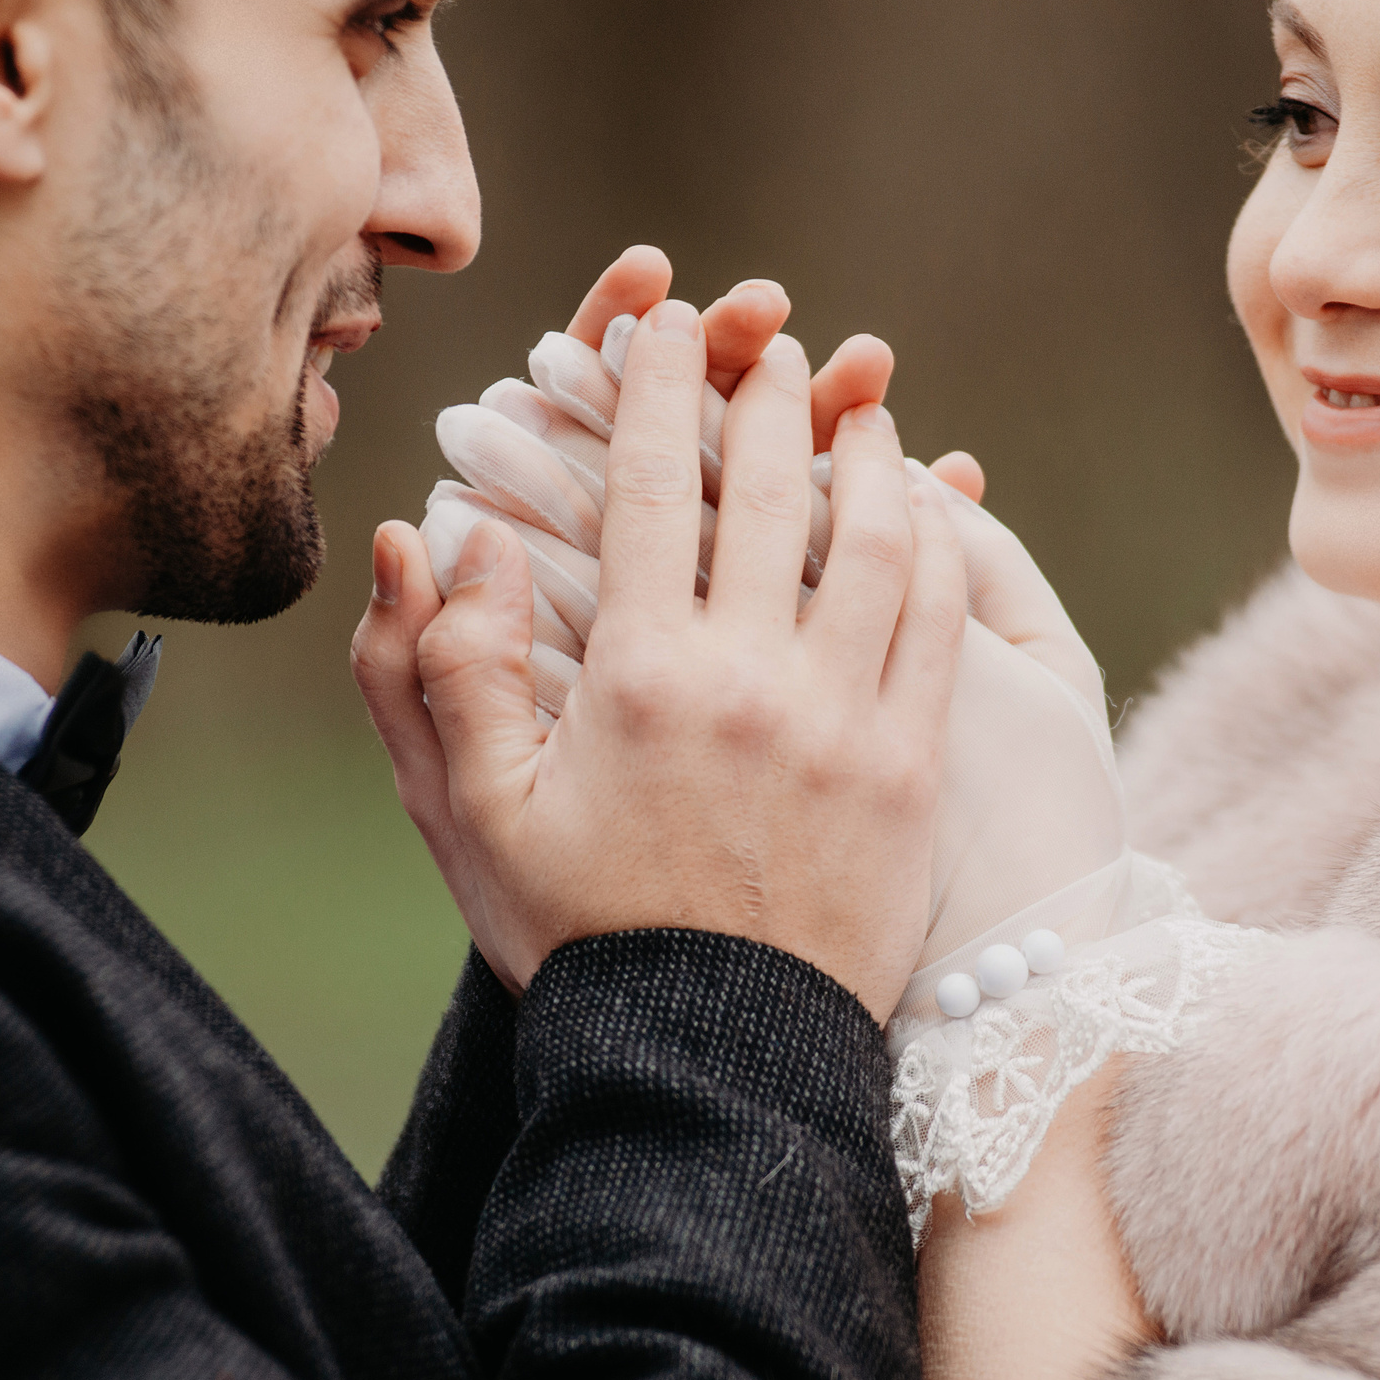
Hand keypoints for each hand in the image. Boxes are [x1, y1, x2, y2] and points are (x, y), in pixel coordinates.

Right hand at [421, 304, 1125, 970]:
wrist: (708, 1058)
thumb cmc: (578, 934)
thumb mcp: (473, 811)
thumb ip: (441, 666)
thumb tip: (436, 534)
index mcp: (637, 676)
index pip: (652, 487)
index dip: (658, 386)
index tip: (664, 321)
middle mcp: (750, 680)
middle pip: (774, 489)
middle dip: (772, 395)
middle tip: (772, 343)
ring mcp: (846, 722)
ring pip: (878, 542)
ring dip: (872, 457)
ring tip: (861, 411)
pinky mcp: (914, 768)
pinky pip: (943, 625)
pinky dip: (939, 548)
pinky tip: (929, 515)